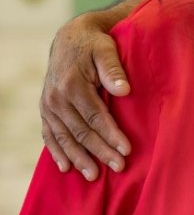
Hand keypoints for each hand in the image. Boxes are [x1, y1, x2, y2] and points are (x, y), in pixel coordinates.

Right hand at [40, 12, 131, 180]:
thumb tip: (124, 90)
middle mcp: (56, 98)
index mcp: (72, 85)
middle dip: (100, 151)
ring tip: (94, 176)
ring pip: (65, 137)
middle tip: (118, 166)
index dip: (110, 134)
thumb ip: (113, 68)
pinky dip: (56, 152)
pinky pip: (49, 135)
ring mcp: (49, 106)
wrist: (70, 38)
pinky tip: (65, 167)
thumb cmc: (94, 44)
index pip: (95, 116)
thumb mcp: (106, 49)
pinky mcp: (46, 110)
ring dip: (79, 158)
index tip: (126, 149)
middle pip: (81, 131)